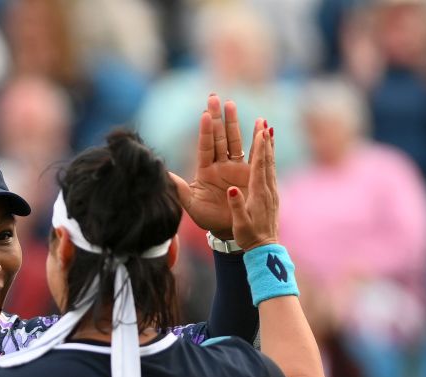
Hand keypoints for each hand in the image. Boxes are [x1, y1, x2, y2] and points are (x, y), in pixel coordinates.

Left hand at [169, 95, 255, 239]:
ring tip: (231, 104)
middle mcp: (220, 164)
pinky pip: (255, 152)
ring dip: (234, 122)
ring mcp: (235, 166)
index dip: (206, 131)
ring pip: (234, 140)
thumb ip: (180, 189)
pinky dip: (258, 138)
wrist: (228, 229)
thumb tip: (164, 175)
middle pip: (219, 137)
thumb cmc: (208, 218)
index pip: (205, 146)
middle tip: (214, 97)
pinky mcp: (250, 172)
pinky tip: (262, 123)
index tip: (205, 114)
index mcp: (205, 170)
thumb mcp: (191, 205)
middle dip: (218, 117)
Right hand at [226, 120, 278, 250]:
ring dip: (268, 145)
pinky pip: (270, 171)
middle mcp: (267, 189)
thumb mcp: (240, 223)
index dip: (260, 148)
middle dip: (264, 139)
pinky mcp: (271, 194)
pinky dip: (269, 157)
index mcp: (257, 194)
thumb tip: (231, 190)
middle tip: (264, 121)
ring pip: (269, 163)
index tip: (261, 130)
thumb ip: (236, 206)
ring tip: (268, 128)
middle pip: (266, 159)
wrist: (264, 248)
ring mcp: (271, 191)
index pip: (259, 166)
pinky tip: (268, 150)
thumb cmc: (248, 237)